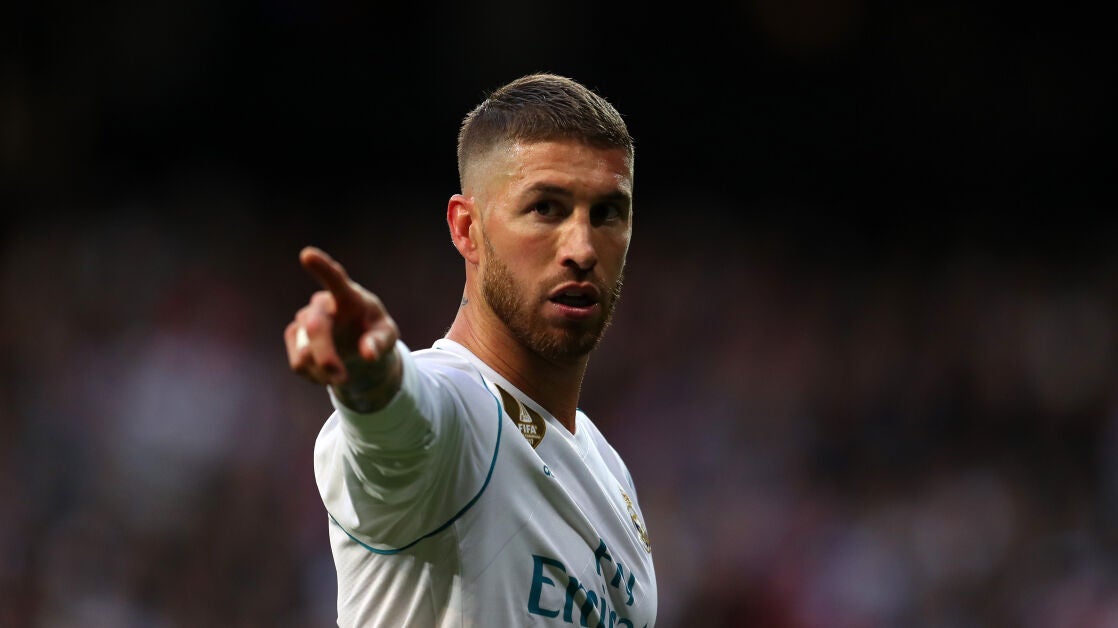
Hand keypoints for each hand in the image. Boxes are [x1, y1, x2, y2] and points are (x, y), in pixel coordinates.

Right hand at [285, 246, 401, 410]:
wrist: (357, 344)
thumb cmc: (374, 332)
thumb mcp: (387, 337)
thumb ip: (380, 343)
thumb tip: (368, 354)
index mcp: (349, 295)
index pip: (335, 278)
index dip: (321, 267)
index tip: (307, 255)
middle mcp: (322, 304)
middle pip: (314, 326)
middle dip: (326, 356)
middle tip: (342, 379)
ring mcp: (303, 319)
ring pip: (304, 351)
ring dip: (324, 371)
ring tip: (343, 376)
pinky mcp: (293, 336)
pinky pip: (299, 364)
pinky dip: (315, 376)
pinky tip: (327, 373)